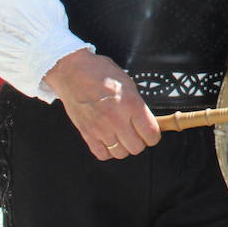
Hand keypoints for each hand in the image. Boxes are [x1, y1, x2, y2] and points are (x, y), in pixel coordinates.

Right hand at [44, 48, 159, 160]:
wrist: (73, 72)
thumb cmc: (100, 73)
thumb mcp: (128, 84)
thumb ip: (138, 105)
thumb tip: (147, 121)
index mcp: (131, 105)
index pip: (151, 134)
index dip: (154, 135)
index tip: (152, 132)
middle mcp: (116, 119)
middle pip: (137, 148)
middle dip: (141, 142)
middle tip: (138, 133)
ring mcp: (100, 129)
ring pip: (120, 153)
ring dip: (124, 147)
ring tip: (123, 136)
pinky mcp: (86, 133)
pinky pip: (102, 154)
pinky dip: (108, 151)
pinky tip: (109, 140)